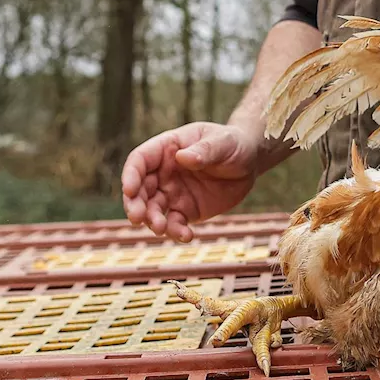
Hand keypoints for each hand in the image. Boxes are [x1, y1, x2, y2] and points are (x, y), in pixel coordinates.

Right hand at [121, 122, 261, 242]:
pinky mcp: (186, 210)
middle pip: (139, 190)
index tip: (129, 190)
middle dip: (135, 205)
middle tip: (137, 218)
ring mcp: (173, 193)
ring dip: (152, 221)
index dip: (130, 175)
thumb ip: (204, 150)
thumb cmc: (232, 144)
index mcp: (166, 149)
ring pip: (153, 210)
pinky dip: (176, 231)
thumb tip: (183, 158)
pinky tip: (186, 236)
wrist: (250, 161)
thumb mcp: (222, 142)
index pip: (139, 161)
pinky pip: (175, 223)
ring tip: (161, 228)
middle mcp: (163, 173)